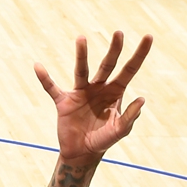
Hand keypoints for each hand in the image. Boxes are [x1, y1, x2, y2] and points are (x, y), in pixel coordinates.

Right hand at [35, 31, 151, 162]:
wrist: (82, 153)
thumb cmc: (103, 140)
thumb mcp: (120, 130)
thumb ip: (130, 116)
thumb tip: (141, 99)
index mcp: (115, 92)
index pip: (129, 70)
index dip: (139, 54)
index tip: (148, 36)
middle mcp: (98, 88)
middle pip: (107, 65)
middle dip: (114, 49)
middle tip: (119, 33)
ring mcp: (81, 93)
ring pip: (81, 70)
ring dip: (81, 55)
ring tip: (81, 38)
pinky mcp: (64, 102)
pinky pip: (52, 88)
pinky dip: (45, 78)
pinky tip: (38, 66)